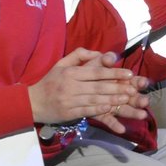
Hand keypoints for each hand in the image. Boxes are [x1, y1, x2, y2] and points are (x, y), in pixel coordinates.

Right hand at [28, 49, 148, 131]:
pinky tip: (110, 108)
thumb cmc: (50, 82)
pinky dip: (98, 109)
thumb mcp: (61, 64)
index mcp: (70, 72)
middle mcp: (70, 85)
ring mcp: (69, 100)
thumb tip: (98, 52)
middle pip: (98, 86)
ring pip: (94, 98)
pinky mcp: (67, 113)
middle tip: (133, 89)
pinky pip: (86, 110)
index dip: (114, 73)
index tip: (129, 74)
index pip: (96, 72)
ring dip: (112, 99)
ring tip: (127, 99)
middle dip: (117, 87)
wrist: (32, 102)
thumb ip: (80, 55)